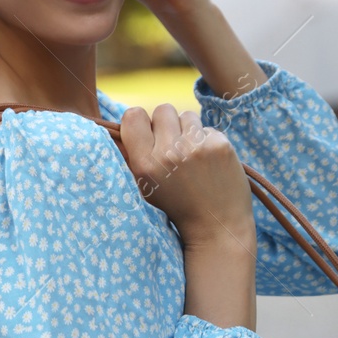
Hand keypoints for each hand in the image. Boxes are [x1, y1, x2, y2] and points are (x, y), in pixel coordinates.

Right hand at [115, 103, 253, 248]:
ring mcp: (197, 147)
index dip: (140, 122)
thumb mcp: (144, 187)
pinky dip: (208, 142)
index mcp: (144, 164)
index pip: (133, 115)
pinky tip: (209, 163)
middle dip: (167, 124)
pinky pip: (208, 128)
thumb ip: (130, 157)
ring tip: (192, 155)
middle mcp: (168, 153)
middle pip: (162, 109)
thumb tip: (116, 127)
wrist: (217, 228)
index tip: (148, 134)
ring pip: (187, 115)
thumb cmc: (177, 208)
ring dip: (188, 131)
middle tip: (172, 145)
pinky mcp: (221, 145)